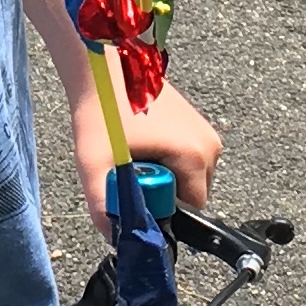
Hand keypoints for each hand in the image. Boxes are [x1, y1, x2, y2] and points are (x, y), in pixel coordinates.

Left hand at [69, 73, 220, 229]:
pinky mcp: (197, 123)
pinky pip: (186, 159)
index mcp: (195, 157)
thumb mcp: (94, 164)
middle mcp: (210, 145)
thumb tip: (115, 240)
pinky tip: (141, 144)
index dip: (160, 211)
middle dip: (161, 193)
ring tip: (133, 155)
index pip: (190, 212)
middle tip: (129, 173)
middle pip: (191, 195)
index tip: (133, 191)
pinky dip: (165, 160)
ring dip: (162, 176)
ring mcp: (207, 131)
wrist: (103, 66)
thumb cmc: (101, 111)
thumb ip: (103, 208)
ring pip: (188, 178)